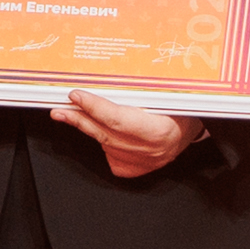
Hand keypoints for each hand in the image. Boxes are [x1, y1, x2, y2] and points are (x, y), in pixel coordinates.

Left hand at [51, 89, 202, 178]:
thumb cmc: (180, 111)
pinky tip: (102, 130)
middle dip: (78, 119)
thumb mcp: (166, 97)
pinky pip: (109, 154)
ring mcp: (141, 163)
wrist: (190, 132)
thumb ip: (139, 93)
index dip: (94, 108)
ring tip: (69, 114)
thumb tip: (108, 78)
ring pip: (104, 143)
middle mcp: (150, 150)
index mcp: (160, 130)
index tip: (76, 96)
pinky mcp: (134, 170)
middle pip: (105, 134)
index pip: (118, 119)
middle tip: (58, 110)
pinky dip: (103, 141)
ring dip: (88, 128)